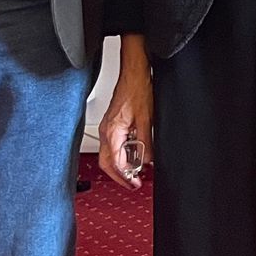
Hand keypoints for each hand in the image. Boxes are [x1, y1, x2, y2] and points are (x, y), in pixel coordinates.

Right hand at [96, 65, 153, 190]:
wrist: (135, 72)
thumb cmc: (137, 89)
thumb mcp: (147, 119)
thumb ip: (146, 142)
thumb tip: (148, 159)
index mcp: (112, 132)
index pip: (113, 163)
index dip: (123, 177)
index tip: (133, 183)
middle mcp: (106, 131)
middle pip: (108, 162)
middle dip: (120, 175)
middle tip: (134, 182)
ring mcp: (108, 127)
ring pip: (110, 153)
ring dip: (122, 164)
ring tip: (136, 171)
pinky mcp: (113, 122)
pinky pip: (115, 143)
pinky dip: (123, 152)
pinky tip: (135, 154)